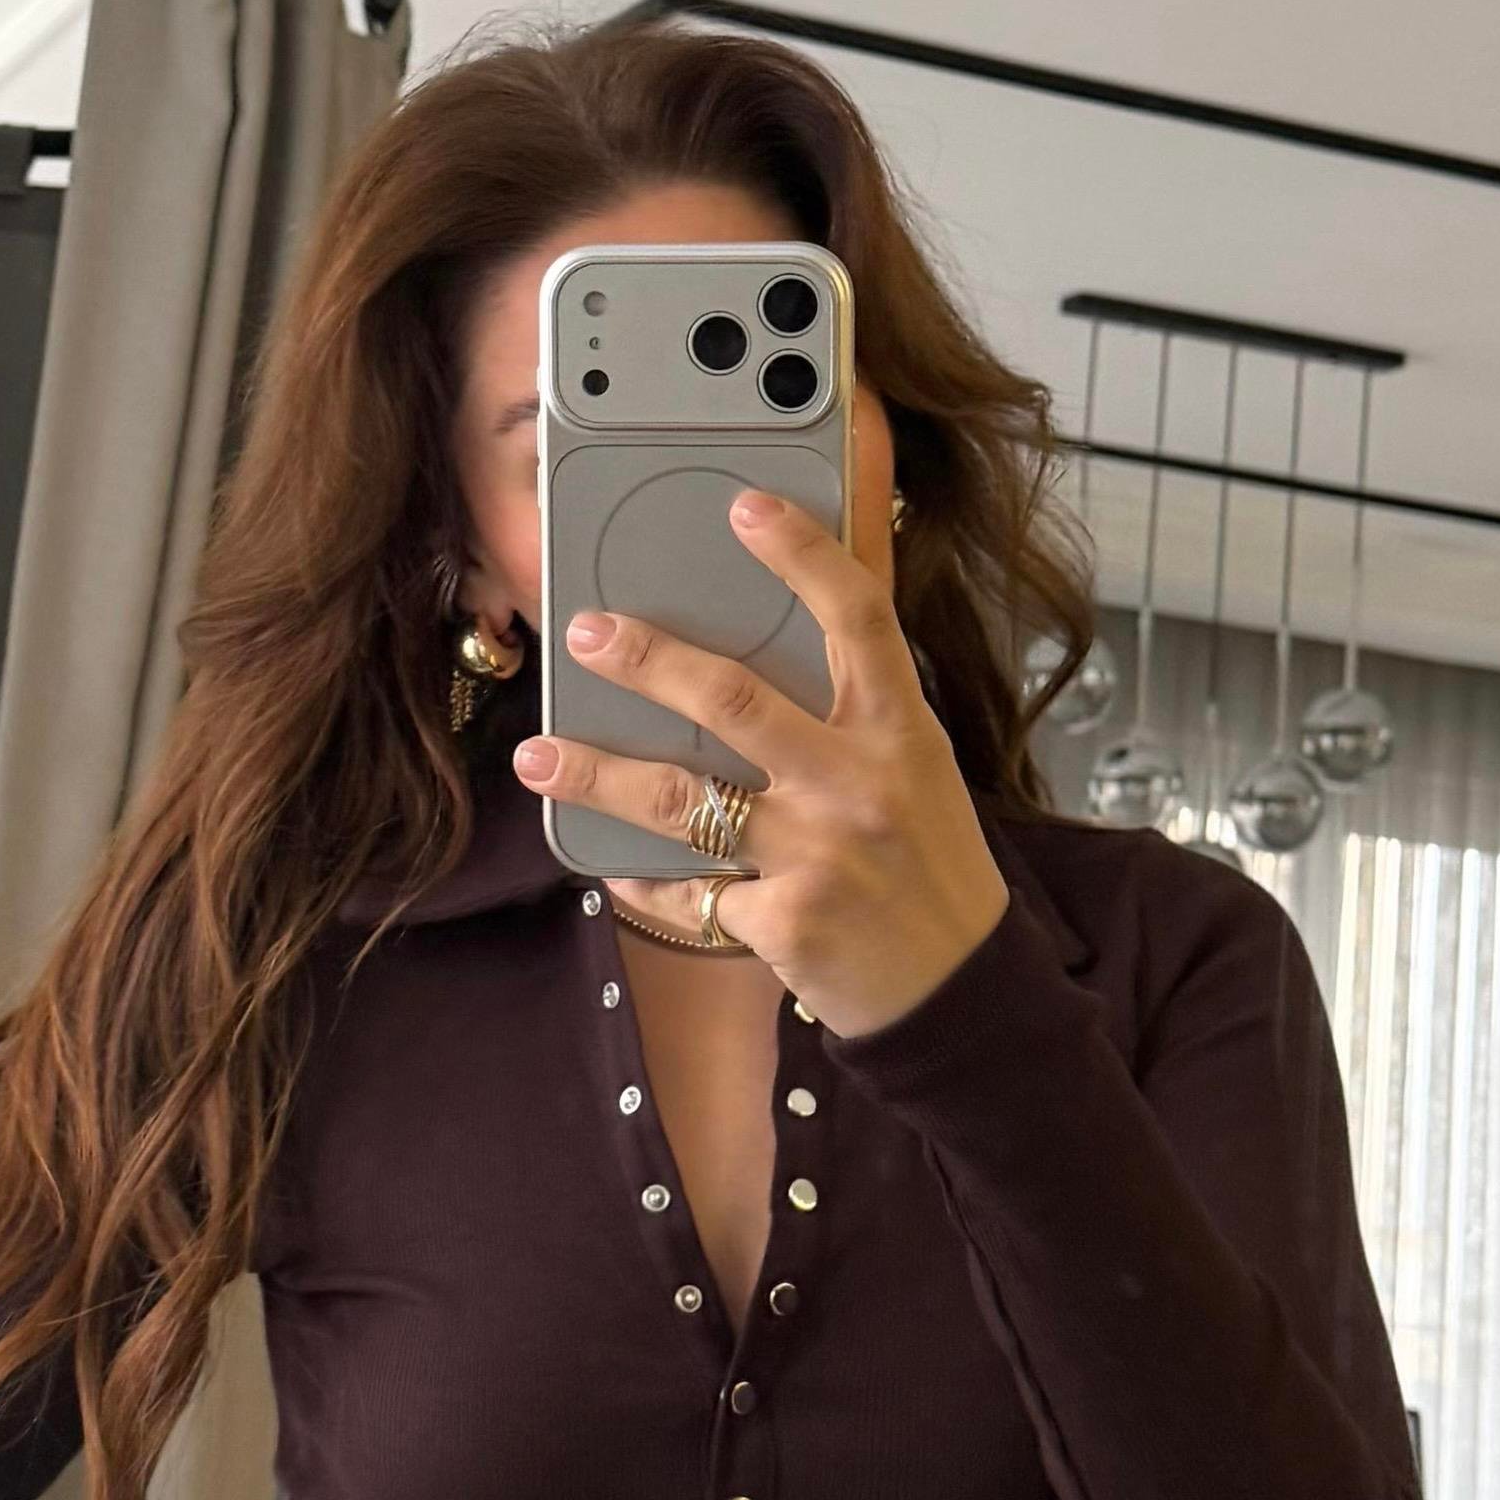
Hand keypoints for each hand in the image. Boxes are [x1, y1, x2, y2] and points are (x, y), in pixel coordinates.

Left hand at [509, 490, 1008, 1038]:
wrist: (960, 993)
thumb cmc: (931, 867)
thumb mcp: (919, 768)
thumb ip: (862, 702)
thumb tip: (800, 624)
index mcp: (900, 731)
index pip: (857, 618)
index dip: (803, 554)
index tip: (747, 506)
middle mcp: (858, 783)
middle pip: (734, 698)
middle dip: (646, 659)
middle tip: (585, 631)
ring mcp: (817, 853)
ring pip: (682, 798)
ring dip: (599, 772)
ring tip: (539, 754)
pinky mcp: (782, 920)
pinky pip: (687, 887)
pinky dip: (642, 877)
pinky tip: (610, 862)